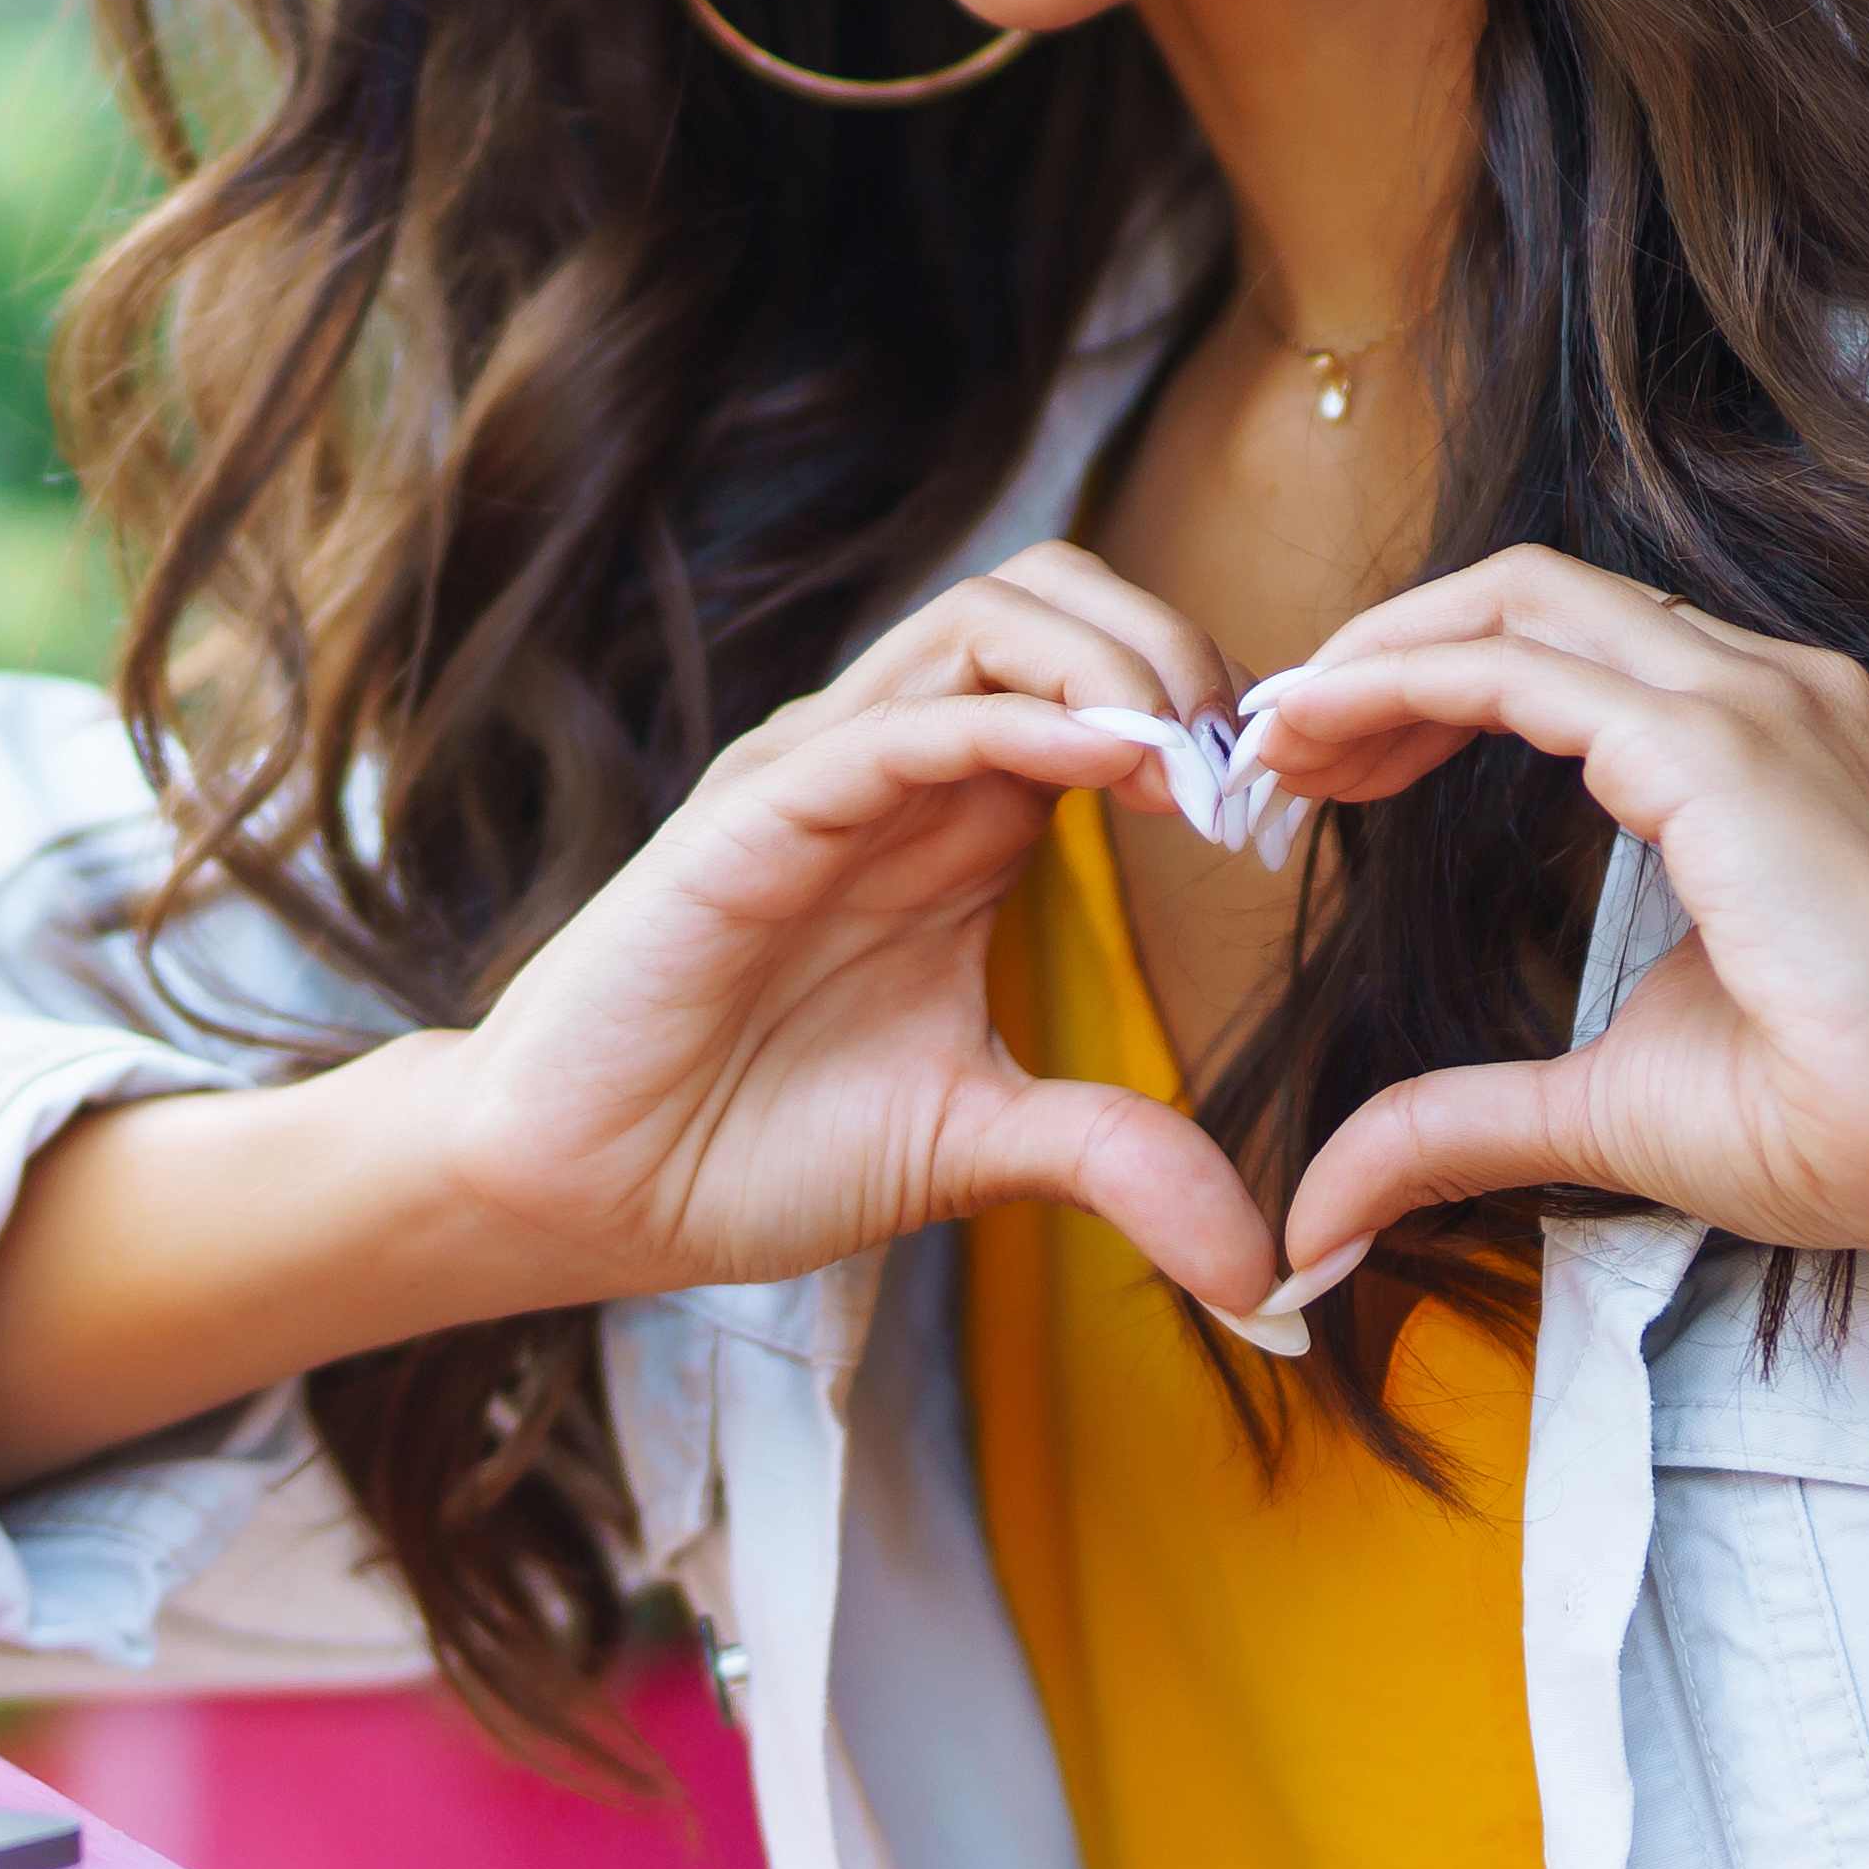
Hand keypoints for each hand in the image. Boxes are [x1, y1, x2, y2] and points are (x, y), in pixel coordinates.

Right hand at [419, 546, 1291, 1333]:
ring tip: (1197, 762)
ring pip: (988, 621)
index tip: (1284, 816)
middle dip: (1178, 651)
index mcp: (957, 821)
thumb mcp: (980, 1147)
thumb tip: (1268, 1270)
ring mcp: (823, 774)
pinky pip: (902, 722)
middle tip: (1252, 771)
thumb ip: (1119, 1161)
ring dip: (1119, 664)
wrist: (584, 1194)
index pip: (1100, 677)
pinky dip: (1023, 722)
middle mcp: (895, 768)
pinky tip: (1117, 766)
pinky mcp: (756, 813)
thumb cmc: (749, 1147)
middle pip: (1055, 598)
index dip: (1208, 716)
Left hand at [1231, 548, 1868, 1368]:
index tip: (1315, 772)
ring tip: (1275, 743)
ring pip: (1511, 604)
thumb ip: (1455, 1126)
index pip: (1551, 656)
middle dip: (1375, 655)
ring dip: (1371, 658)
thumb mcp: (1597, 1112)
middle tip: (1268, 750)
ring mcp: (1750, 700)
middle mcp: (1757, 691)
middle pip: (1520, 599)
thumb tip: (1320, 1211)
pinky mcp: (1720, 744)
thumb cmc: (1838, 1126)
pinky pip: (1515, 669)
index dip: (1416, 691)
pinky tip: (1318, 740)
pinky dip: (1398, 683)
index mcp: (1749, 747)